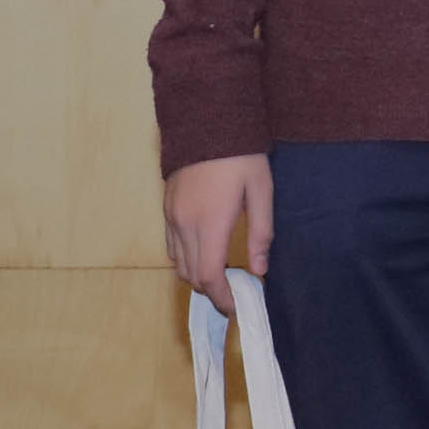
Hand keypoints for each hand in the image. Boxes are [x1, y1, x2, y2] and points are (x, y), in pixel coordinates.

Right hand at [162, 152, 272, 303]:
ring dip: (197, 276)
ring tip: (222, 276)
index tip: (236, 307)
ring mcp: (171, 217)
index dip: (221, 298)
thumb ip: (261, 233)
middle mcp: (184, 225)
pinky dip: (186, 259)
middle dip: (211, 291)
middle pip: (191, 275)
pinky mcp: (167, 209)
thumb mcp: (261, 192)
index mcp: (210, 223)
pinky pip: (171, 246)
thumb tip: (259, 270)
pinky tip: (204, 253)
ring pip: (178, 263)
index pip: (209, 276)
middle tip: (234, 295)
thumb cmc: (241, 156)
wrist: (207, 121)